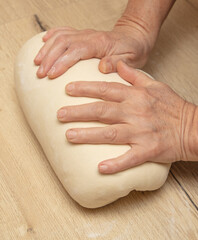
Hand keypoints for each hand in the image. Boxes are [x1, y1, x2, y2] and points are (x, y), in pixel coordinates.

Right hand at [34, 21, 154, 78]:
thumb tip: (102, 68)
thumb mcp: (131, 59)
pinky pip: (64, 31)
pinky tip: (44, 41)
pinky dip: (52, 35)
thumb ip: (117, 63)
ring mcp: (84, 33)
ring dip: (47, 49)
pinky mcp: (82, 34)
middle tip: (40, 73)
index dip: (61, 62)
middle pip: (63, 43)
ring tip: (37, 62)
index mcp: (100, 43)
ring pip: (60, 37)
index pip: (75, 51)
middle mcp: (89, 36)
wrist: (135, 37)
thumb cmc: (133, 50)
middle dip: (49, 58)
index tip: (51, 74)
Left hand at [57, 61, 195, 173]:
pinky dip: (115, 164)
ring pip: (110, 133)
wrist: (193, 127)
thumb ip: (134, 75)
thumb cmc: (172, 106)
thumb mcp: (155, 84)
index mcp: (136, 96)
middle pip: (103, 110)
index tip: (67, 89)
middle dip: (79, 112)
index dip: (86, 88)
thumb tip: (117, 63)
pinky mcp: (149, 150)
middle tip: (60, 114)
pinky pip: (130, 158)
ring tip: (69, 136)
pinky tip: (100, 169)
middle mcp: (136, 112)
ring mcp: (142, 132)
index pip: (106, 89)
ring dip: (88, 135)